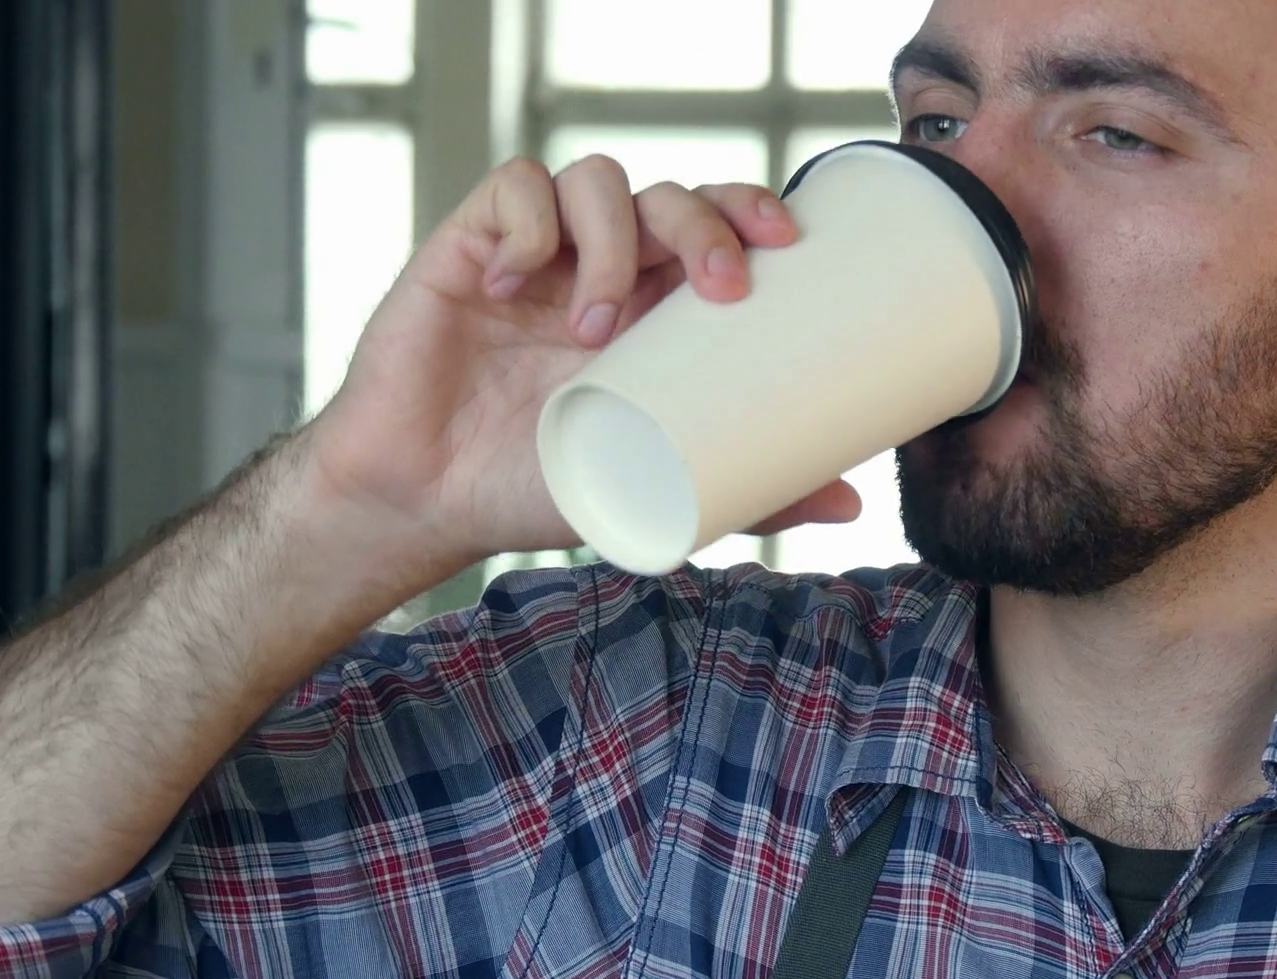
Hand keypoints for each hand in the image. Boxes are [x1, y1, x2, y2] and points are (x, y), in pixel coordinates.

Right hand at [301, 154, 863, 567]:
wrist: (426, 502)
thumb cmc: (535, 488)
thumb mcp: (651, 492)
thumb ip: (747, 492)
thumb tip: (850, 500)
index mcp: (652, 309)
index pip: (714, 223)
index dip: (751, 209)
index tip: (786, 244)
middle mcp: (601, 267)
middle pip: (670, 193)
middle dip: (706, 222)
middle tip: (721, 288)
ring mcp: (537, 253)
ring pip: (597, 178)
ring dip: (613, 242)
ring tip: (592, 329)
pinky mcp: (470, 245)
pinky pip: (514, 187)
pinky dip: (526, 226)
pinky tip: (514, 284)